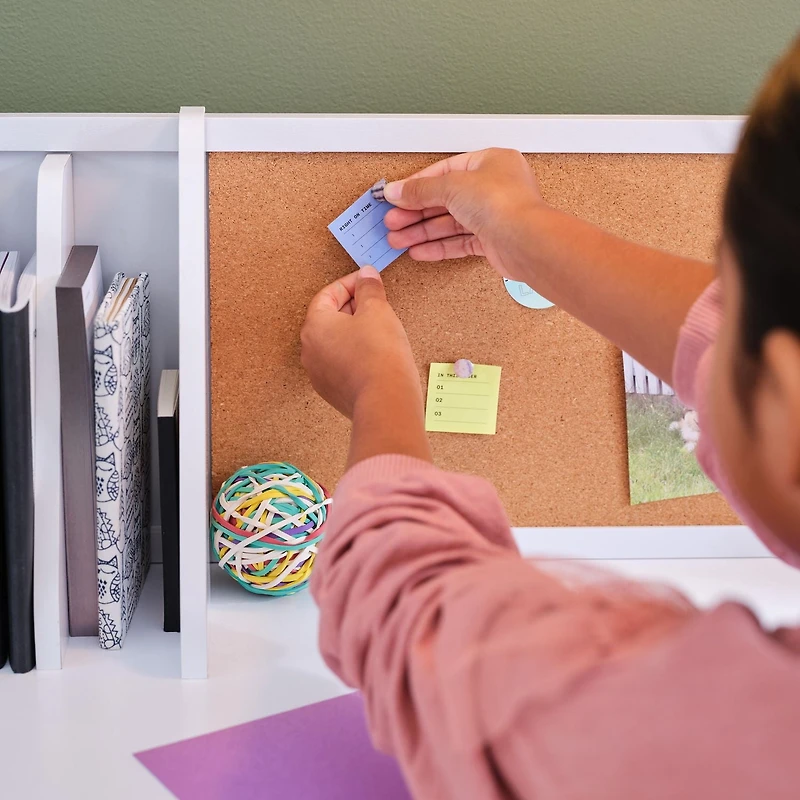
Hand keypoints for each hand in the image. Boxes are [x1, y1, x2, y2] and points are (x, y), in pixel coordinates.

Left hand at [301, 266, 421, 419]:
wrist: (386, 402)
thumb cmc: (379, 356)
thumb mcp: (378, 311)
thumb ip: (369, 289)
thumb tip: (366, 276)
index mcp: (314, 326)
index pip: (327, 295)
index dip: (350, 284)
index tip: (368, 281)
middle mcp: (310, 351)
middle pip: (329, 319)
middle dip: (353, 307)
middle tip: (376, 303)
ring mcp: (320, 374)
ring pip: (336, 343)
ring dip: (355, 332)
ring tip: (379, 329)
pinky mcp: (333, 392)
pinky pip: (342, 364)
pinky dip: (356, 354)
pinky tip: (376, 354)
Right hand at [383, 148, 543, 280]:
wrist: (526, 242)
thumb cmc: (505, 204)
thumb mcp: (453, 186)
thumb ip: (421, 190)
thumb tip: (397, 190)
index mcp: (489, 162)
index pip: (444, 171)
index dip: (417, 185)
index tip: (395, 196)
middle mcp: (493, 188)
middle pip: (445, 199)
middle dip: (415, 212)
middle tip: (392, 221)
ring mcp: (493, 215)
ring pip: (450, 223)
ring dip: (422, 232)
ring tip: (398, 240)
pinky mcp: (492, 241)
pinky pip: (459, 242)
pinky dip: (438, 247)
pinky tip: (419, 250)